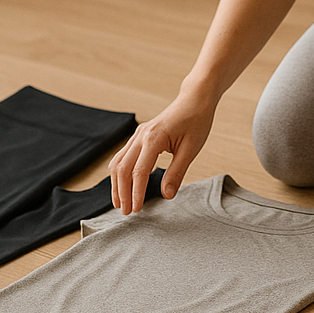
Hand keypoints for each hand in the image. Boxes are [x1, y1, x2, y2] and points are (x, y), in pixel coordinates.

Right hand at [108, 92, 215, 213]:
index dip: (136, 193)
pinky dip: (120, 173)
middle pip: (122, 169)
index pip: (139, 172)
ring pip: (118, 162)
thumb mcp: (191, 149)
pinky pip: (123, 156)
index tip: (137, 210)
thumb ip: (177, 172)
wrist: (195, 100)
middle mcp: (141, 136)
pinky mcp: (139, 136)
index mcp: (153, 138)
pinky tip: (123, 185)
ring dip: (117, 184)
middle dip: (122, 192)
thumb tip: (166, 195)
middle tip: (126, 212)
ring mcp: (138, 134)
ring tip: (120, 203)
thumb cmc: (196, 121)